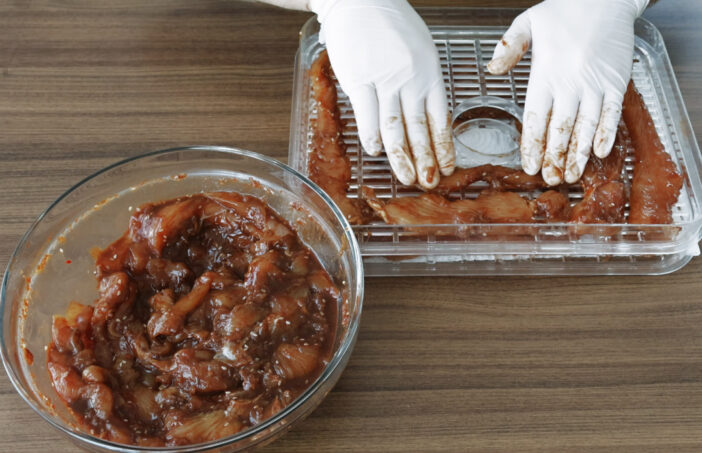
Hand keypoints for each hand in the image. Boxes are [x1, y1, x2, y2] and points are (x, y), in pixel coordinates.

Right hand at [310, 0, 454, 188]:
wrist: (360, 0)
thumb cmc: (390, 24)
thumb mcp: (420, 49)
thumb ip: (422, 83)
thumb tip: (424, 118)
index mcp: (429, 73)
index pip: (439, 118)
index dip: (444, 146)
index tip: (448, 168)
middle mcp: (410, 79)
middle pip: (419, 128)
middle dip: (426, 160)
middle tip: (429, 183)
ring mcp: (384, 80)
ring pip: (395, 127)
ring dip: (402, 157)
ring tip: (408, 178)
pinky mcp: (358, 80)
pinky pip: (366, 114)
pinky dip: (372, 136)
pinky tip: (376, 152)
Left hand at [487, 0, 648, 184]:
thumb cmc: (565, 9)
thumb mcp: (528, 21)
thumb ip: (509, 47)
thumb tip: (492, 69)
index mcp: (544, 73)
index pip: (535, 119)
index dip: (532, 146)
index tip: (529, 166)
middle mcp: (569, 82)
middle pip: (560, 130)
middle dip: (554, 158)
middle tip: (550, 180)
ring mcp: (595, 83)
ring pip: (585, 127)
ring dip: (578, 155)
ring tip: (571, 176)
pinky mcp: (617, 81)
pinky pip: (612, 113)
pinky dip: (606, 134)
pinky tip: (598, 153)